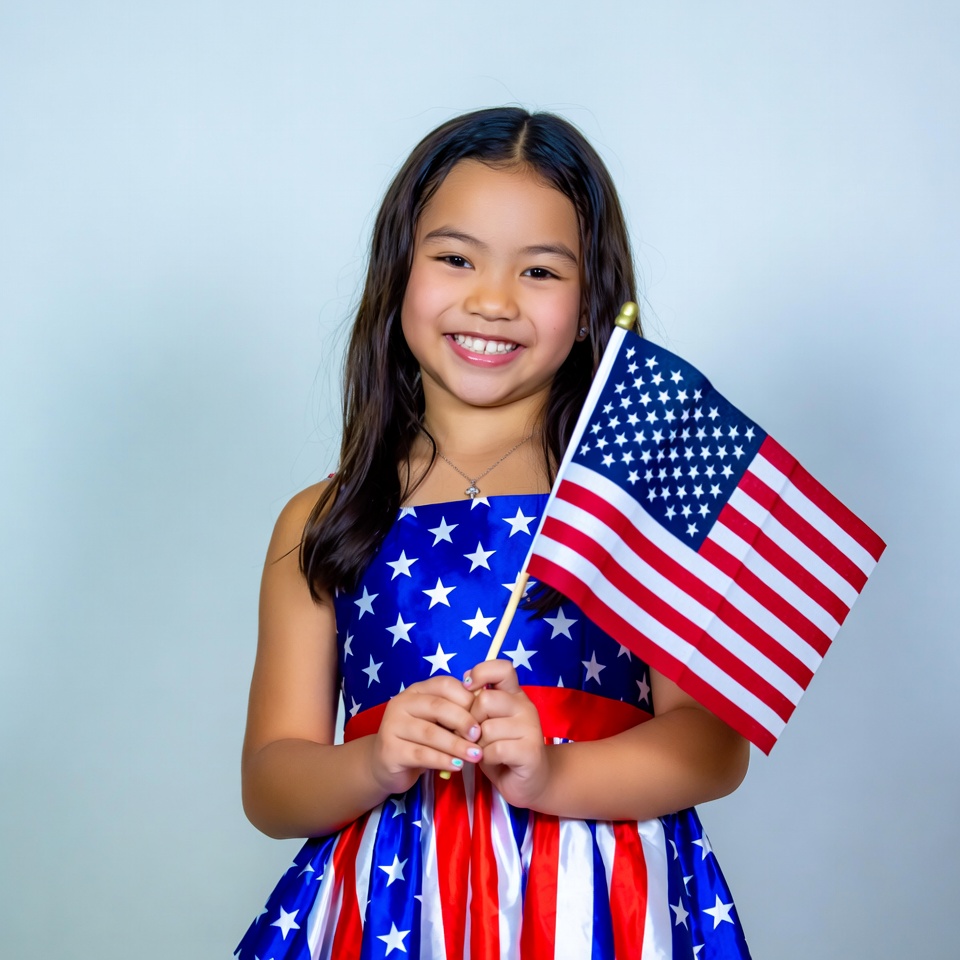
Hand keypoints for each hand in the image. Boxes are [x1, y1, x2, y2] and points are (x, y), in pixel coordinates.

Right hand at [370, 677, 482, 794]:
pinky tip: (458, 766)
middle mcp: (401, 703)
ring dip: (457, 745)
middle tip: (480, 735)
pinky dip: (443, 760)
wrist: (386, 765)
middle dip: (463, 720)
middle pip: (437, 706)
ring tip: (475, 755)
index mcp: (416, 690)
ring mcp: (392, 726)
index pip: (444, 685)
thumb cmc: (419, 739)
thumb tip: (485, 706)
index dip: (467, 697)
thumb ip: (454, 712)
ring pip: (430, 733)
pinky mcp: (390, 750)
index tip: (484, 714)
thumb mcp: (436, 721)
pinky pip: (421, 754)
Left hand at [464, 660, 548, 808]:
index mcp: (514, 695)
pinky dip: (487, 758)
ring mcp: (530, 728)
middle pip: (486, 699)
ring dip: (477, 745)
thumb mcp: (487, 722)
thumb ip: (478, 704)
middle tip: (472, 735)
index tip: (467, 688)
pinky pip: (495, 749)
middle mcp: (525, 706)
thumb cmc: (502, 749)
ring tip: (483, 751)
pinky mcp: (530, 751)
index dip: (481, 673)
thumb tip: (462, 682)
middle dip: (470, 721)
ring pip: (487, 728)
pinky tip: (492, 761)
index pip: (502, 668)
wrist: (530, 781)